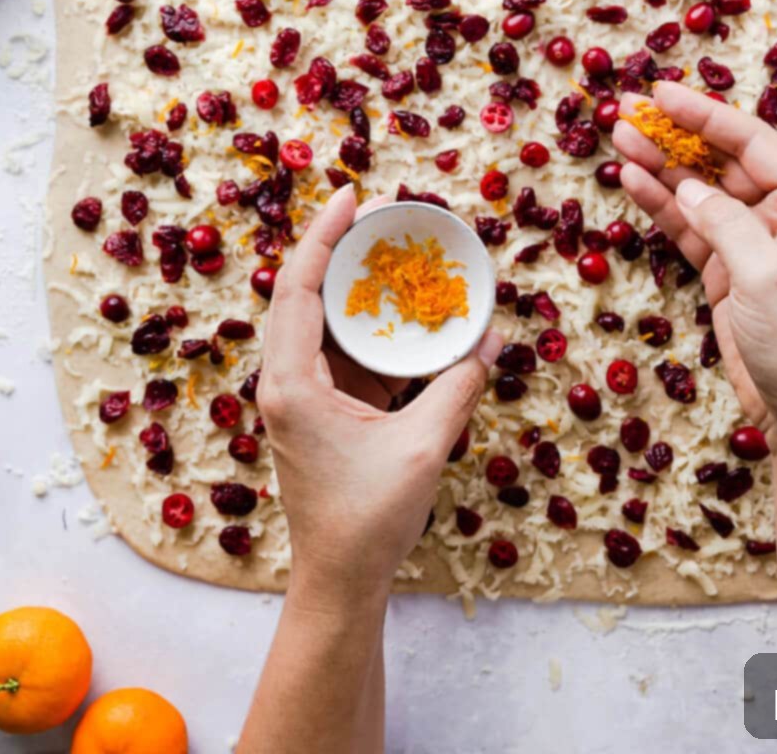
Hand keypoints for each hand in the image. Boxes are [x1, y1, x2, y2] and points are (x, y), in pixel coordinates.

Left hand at [259, 185, 501, 607]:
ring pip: (322, 319)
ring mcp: (302, 395)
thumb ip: (456, 388)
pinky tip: (406, 312)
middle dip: (341, 248)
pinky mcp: (322, 408)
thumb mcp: (421, 448)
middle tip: (384, 213)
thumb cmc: (367, 520)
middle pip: (304, 292)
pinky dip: (371, 325)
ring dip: (356, 285)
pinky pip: (343, 350)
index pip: (298, 288)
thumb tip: (489, 338)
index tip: (353, 197)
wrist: (340, 579)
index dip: (323, 235)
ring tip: (395, 251)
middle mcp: (286, 380)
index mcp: (292, 384)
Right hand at [614, 81, 776, 451]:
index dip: (703, 113)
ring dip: (661, 166)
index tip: (659, 92)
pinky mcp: (727, 272)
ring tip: (620, 139)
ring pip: (699, 192)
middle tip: (627, 112)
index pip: (750, 141)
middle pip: (720, 160)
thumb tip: (689, 187)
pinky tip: (633, 181)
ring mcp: (752, 242)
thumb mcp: (766, 275)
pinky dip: (662, 206)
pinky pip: (690, 228)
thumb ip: (725, 224)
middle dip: (675, 136)